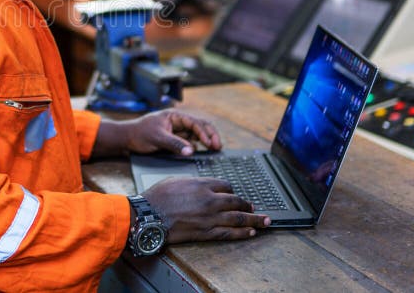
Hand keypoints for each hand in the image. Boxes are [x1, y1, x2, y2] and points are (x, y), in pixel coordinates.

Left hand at [124, 109, 221, 155]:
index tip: (210, 144)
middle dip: (210, 135)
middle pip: (200, 126)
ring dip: (206, 141)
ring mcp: (178, 131)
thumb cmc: (140, 134)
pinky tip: (203, 152)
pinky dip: (198, 146)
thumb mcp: (157, 138)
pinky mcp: (176, 140)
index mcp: (175, 116)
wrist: (127, 139)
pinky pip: (190, 142)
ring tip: (214, 150)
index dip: (204, 133)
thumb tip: (191, 151)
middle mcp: (179, 122)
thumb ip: (174, 144)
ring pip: (197, 135)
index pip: (194, 123)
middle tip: (218, 146)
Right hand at [143, 177, 270, 242]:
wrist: (148, 215)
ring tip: (265, 221)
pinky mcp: (206, 232)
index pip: (226, 186)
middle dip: (249, 205)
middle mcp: (209, 200)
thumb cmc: (158, 197)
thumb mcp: (176, 180)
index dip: (232, 191)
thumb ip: (194, 182)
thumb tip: (202, 185)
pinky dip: (242, 233)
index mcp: (202, 185)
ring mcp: (209, 218)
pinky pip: (229, 233)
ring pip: (238, 218)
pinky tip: (251, 233)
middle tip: (256, 208)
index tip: (234, 194)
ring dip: (254, 220)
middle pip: (237, 202)